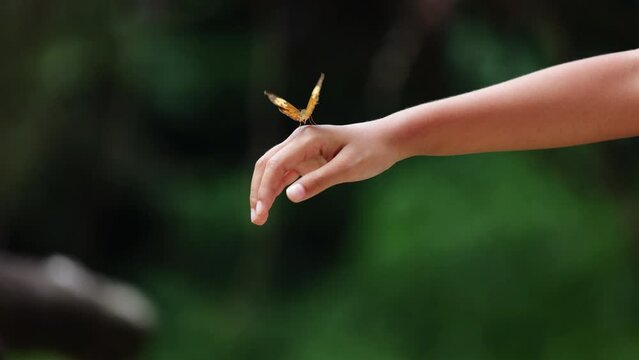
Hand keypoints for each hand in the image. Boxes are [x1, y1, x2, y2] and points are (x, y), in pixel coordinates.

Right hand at [250, 120, 398, 224]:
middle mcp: (299, 140)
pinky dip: (275, 189)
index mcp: (306, 138)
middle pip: (267, 165)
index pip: (275, 164)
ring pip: (272, 169)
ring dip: (263, 191)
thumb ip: (319, 181)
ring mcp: (300, 148)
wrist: (385, 140)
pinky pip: (283, 173)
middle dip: (259, 192)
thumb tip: (290, 196)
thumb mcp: (347, 169)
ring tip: (259, 218)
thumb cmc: (370, 152)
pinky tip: (269, 205)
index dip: (264, 189)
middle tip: (257, 220)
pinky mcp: (305, 158)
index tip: (261, 213)